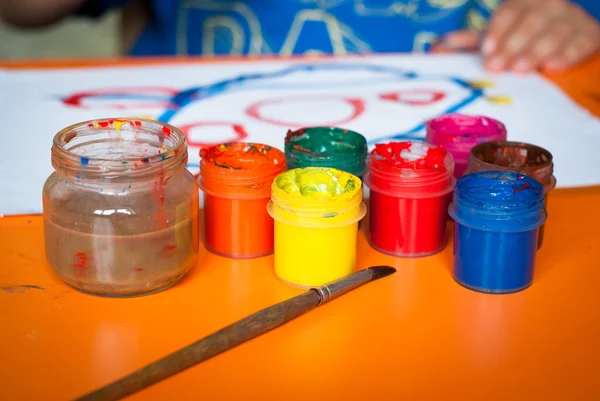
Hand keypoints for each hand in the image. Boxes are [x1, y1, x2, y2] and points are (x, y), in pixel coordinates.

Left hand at [432, 0, 599, 72]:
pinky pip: (580, 42)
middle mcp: (548, 8)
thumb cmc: (521, 42)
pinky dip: (567, 54)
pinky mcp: (587, 36)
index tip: (486, 51)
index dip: (498, 30)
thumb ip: (468, 44)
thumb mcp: (495, 40)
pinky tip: (553, 67)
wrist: (566, 42)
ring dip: (536, 50)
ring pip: (555, 31)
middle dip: (513, 44)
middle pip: (531, 21)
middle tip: (498, 66)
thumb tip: (435, 49)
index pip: (510, 11)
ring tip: (521, 69)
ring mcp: (570, 20)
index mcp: (523, 4)